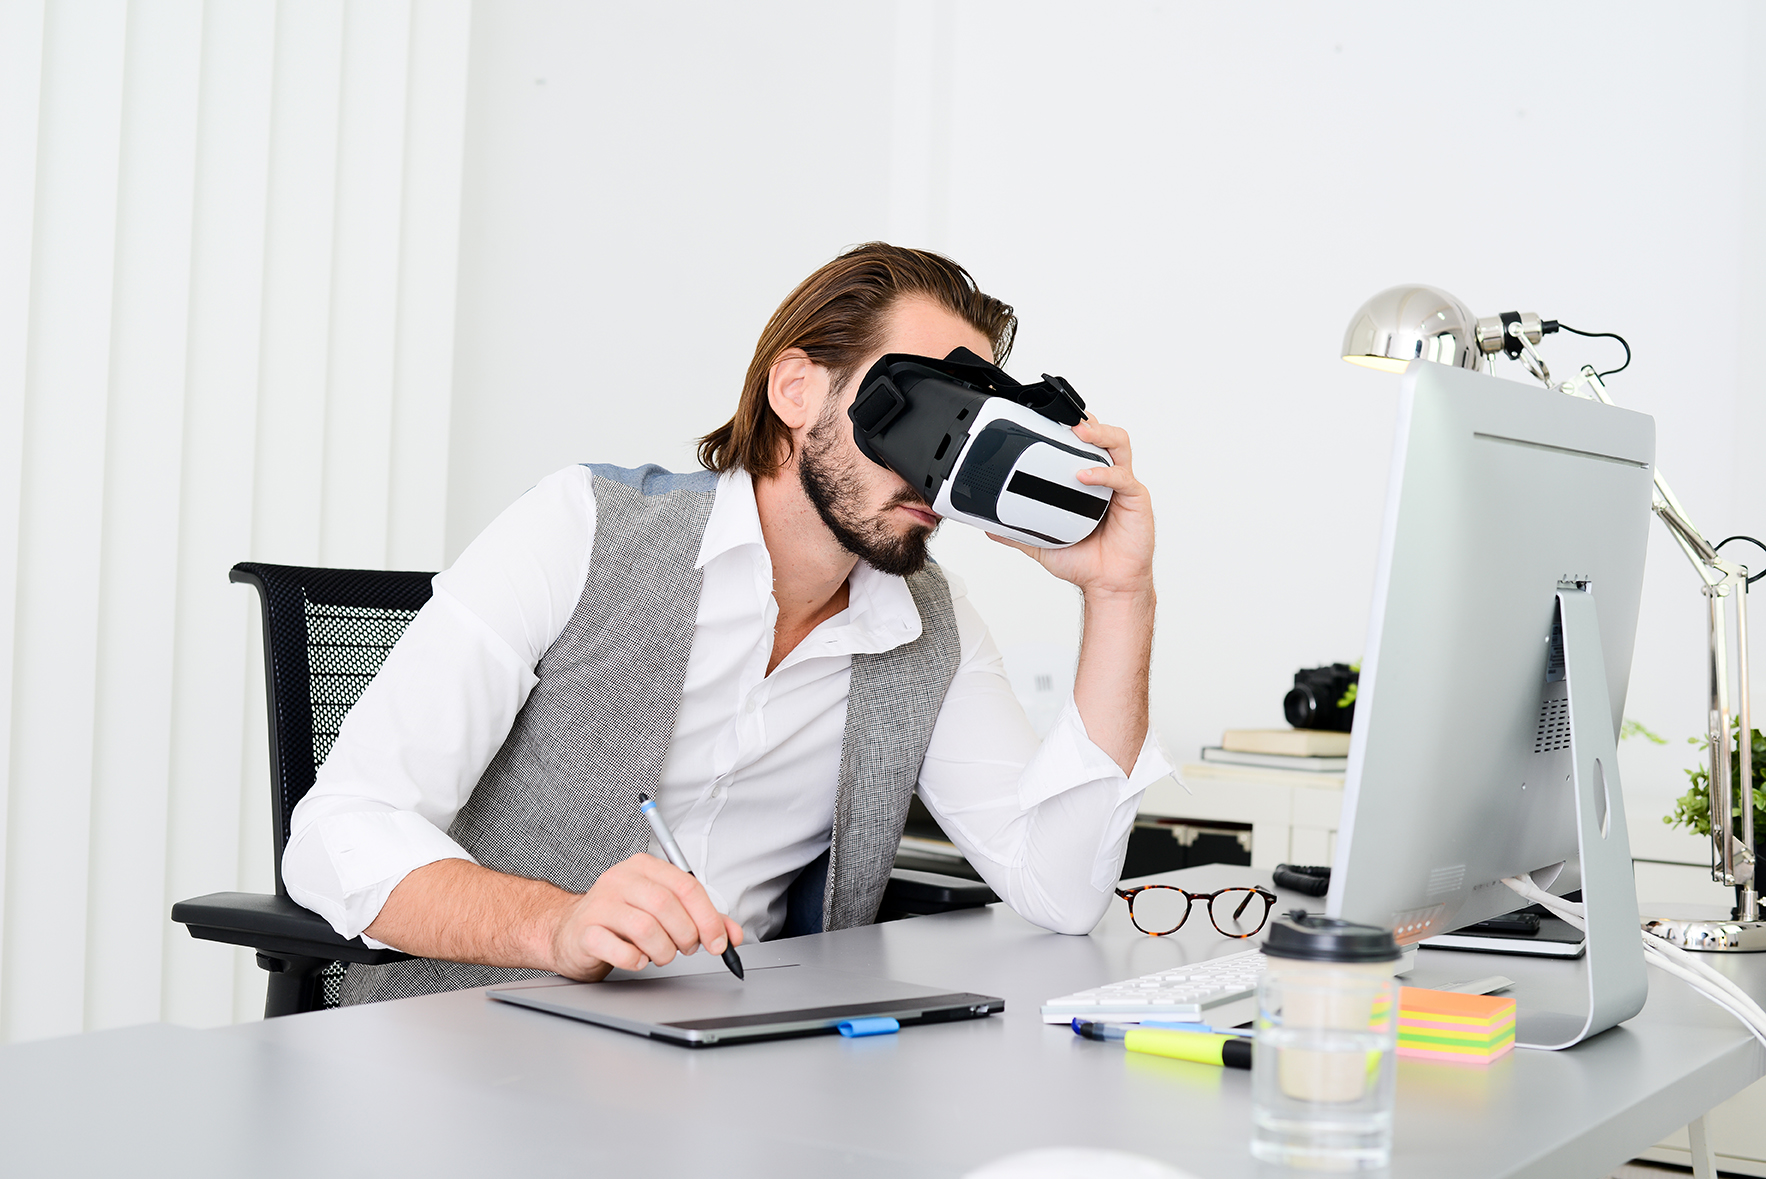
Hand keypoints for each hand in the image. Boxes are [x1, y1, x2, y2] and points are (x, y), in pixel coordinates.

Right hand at [548, 853, 744, 981]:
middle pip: (667, 905)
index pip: (687, 886)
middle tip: (687, 948)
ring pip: (646, 927)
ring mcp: (600, 904)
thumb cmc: (621, 920)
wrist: (569, 931)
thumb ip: (700, 919)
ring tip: (662, 955)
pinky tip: (637, 958)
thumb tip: (733, 934)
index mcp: (644, 867)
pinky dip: (637, 960)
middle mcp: (620, 879)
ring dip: (664, 951)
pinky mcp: (585, 931)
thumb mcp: (663, 911)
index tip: (719, 941)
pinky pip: (620, 950)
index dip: (709, 918)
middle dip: (687, 935)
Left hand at [990, 415, 1153, 599]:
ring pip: (1119, 445)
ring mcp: (1123, 487)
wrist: (1108, 585)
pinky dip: (1104, 473)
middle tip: (1065, 420)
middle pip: (1104, 435)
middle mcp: (1108, 478)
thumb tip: (990, 526)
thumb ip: (1018, 532)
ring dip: (1101, 434)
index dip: (1069, 428)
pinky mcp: (1136, 500)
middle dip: (1087, 422)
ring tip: (1080, 432)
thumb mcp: (1042, 543)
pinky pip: (1123, 478)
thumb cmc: (1086, 560)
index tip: (1048, 419)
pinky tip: (1085, 476)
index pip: (1082, 444)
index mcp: (1089, 482)